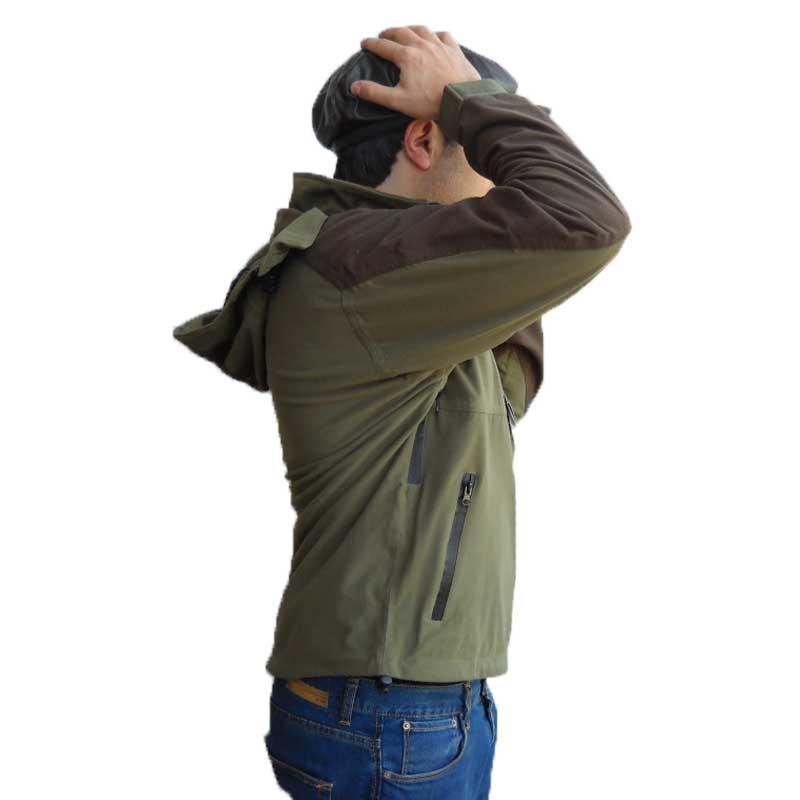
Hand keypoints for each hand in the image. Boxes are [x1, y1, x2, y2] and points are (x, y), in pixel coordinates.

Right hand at [351, 26, 480, 118]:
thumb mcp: (398, 101)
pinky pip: (443, 34)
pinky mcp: (454, 49)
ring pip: (422, 29)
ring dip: (410, 29)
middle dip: (389, 33)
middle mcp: (422, 45)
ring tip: (405, 31)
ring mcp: (439, 45)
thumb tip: (354, 87)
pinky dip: (435, 34)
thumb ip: (375, 93)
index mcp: (406, 56)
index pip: (383, 46)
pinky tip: (434, 37)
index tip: (364, 43)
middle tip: (382, 35)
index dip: (371, 44)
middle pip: (401, 32)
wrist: (461, 100)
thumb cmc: (430, 102)